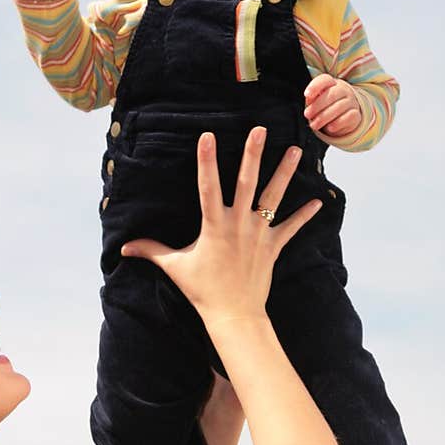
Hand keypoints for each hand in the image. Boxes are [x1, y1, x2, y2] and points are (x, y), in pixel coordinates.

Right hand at [120, 127, 321, 328]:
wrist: (234, 315)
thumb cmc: (202, 291)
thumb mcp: (175, 268)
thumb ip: (151, 251)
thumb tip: (124, 248)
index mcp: (214, 226)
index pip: (208, 187)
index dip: (206, 161)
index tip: (207, 136)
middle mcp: (238, 225)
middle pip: (247, 183)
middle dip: (253, 155)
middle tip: (260, 130)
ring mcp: (258, 234)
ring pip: (273, 198)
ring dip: (285, 173)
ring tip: (295, 149)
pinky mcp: (273, 247)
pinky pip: (291, 228)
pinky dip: (305, 216)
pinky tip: (319, 200)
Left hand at [304, 74, 361, 136]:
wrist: (346, 115)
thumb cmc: (327, 105)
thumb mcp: (318, 100)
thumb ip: (312, 98)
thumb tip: (309, 99)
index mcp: (332, 83)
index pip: (325, 80)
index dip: (315, 86)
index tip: (306, 95)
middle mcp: (344, 90)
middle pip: (332, 94)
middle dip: (317, 106)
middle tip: (307, 114)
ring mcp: (351, 102)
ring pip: (339, 107)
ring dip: (324, 117)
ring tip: (314, 125)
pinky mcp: (356, 114)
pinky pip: (349, 117)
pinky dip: (338, 123)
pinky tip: (330, 128)